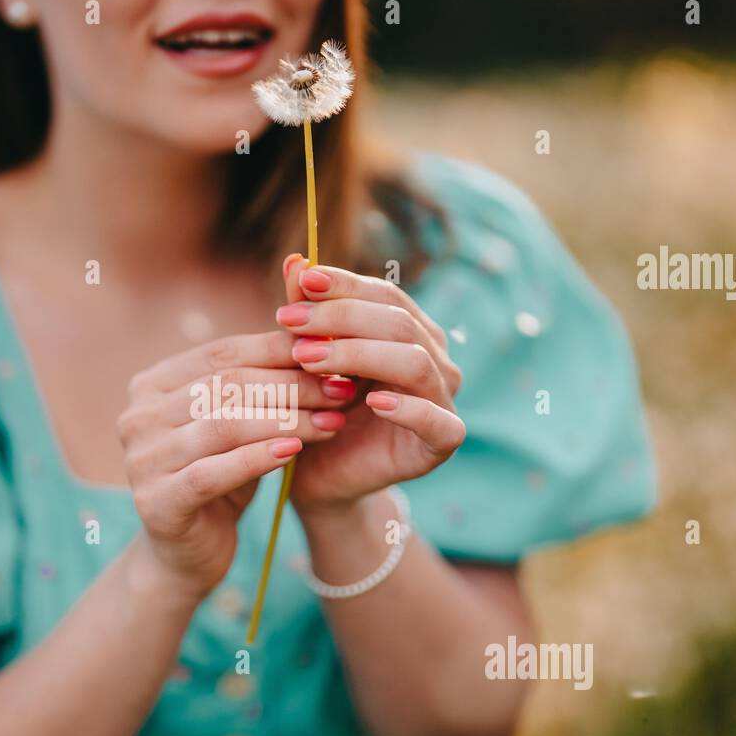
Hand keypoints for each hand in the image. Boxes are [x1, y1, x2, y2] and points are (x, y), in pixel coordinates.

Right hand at [119, 331, 348, 595]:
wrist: (186, 555)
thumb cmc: (219, 479)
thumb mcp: (237, 425)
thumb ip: (258, 384)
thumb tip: (317, 334)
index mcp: (151, 385)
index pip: (222, 353)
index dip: (280, 351)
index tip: (334, 354)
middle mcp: (137, 417)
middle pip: (225, 386)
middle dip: (292, 386)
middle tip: (342, 390)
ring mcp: (141, 459)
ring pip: (223, 426)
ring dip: (286, 420)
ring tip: (332, 421)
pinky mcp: (156, 502)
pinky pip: (213, 472)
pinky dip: (258, 458)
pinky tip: (296, 452)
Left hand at [273, 258, 466, 514]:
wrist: (320, 475)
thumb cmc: (315, 409)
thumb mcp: (306, 357)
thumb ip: (307, 312)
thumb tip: (295, 260)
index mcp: (408, 331)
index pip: (384, 294)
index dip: (344, 285)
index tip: (301, 282)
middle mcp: (434, 359)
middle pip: (398, 323)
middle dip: (341, 318)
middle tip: (291, 323)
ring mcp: (443, 400)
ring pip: (415, 362)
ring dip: (359, 356)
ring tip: (310, 360)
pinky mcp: (442, 442)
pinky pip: (437, 421)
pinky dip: (408, 408)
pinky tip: (373, 402)